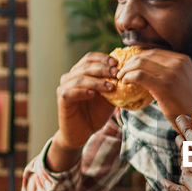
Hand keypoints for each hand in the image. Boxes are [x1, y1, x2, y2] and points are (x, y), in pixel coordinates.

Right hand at [50, 52, 119, 167]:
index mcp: (81, 72)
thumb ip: (113, 85)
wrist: (82, 132)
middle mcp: (70, 77)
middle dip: (103, 68)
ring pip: (80, 79)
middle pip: (85, 66)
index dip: (103, 58)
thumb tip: (129, 74)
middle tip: (116, 73)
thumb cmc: (95, 113)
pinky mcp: (62, 99)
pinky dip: (82, 92)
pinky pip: (70, 92)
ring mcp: (64, 87)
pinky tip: (93, 94)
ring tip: (110, 87)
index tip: (117, 63)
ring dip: (96, 81)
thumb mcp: (108, 97)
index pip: (89, 58)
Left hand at [116, 49, 191, 126]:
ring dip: (126, 70)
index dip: (138, 57)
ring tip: (121, 78)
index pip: (154, 52)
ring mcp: (171, 73)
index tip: (129, 66)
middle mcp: (178, 63)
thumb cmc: (187, 103)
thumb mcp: (183, 80)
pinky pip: (139, 76)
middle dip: (129, 63)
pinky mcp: (163, 86)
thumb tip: (147, 67)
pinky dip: (128, 77)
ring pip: (140, 64)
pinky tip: (125, 83)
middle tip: (121, 72)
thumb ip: (170, 70)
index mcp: (183, 59)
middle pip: (145, 56)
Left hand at [165, 114, 191, 190]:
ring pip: (183, 169)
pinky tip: (163, 181)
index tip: (181, 119)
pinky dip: (170, 185)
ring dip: (184, 163)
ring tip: (185, 157)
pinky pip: (177, 189)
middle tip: (178, 136)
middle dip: (182, 143)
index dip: (186, 127)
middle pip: (186, 152)